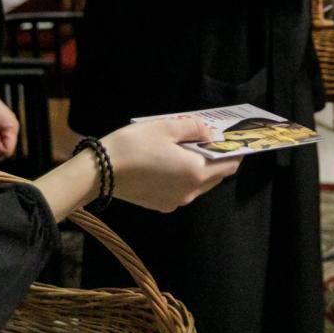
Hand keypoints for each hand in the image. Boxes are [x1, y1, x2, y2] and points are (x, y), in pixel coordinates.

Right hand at [103, 117, 240, 212]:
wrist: (100, 172)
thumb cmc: (135, 145)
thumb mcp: (167, 127)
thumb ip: (195, 128)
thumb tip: (211, 133)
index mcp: (196, 173)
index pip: (229, 165)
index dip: (233, 151)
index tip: (230, 138)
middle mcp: (190, 192)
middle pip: (215, 176)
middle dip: (216, 158)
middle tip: (207, 139)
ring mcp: (175, 202)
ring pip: (198, 184)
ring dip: (199, 167)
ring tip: (187, 147)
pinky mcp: (160, 205)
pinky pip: (181, 190)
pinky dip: (183, 177)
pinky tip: (170, 161)